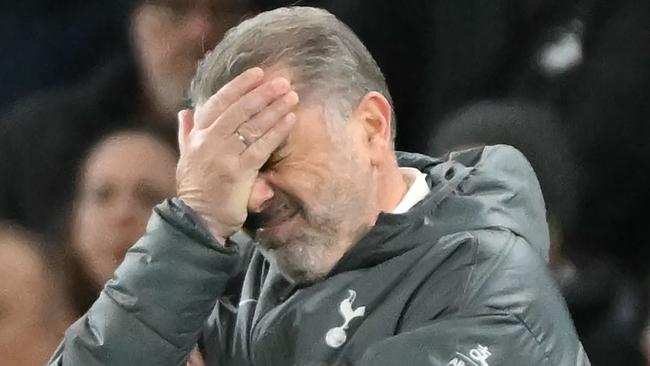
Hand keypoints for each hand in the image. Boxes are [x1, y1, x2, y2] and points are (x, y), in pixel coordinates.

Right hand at [176, 67, 298, 239]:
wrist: (198, 220)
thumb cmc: (197, 189)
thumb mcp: (186, 158)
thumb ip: (186, 133)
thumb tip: (185, 112)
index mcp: (197, 136)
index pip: (218, 102)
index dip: (239, 86)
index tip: (258, 73)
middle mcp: (208, 142)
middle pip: (239, 110)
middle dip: (262, 93)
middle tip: (283, 81)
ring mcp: (223, 156)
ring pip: (252, 126)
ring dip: (274, 109)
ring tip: (292, 96)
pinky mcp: (238, 172)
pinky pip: (261, 147)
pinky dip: (277, 131)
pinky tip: (290, 119)